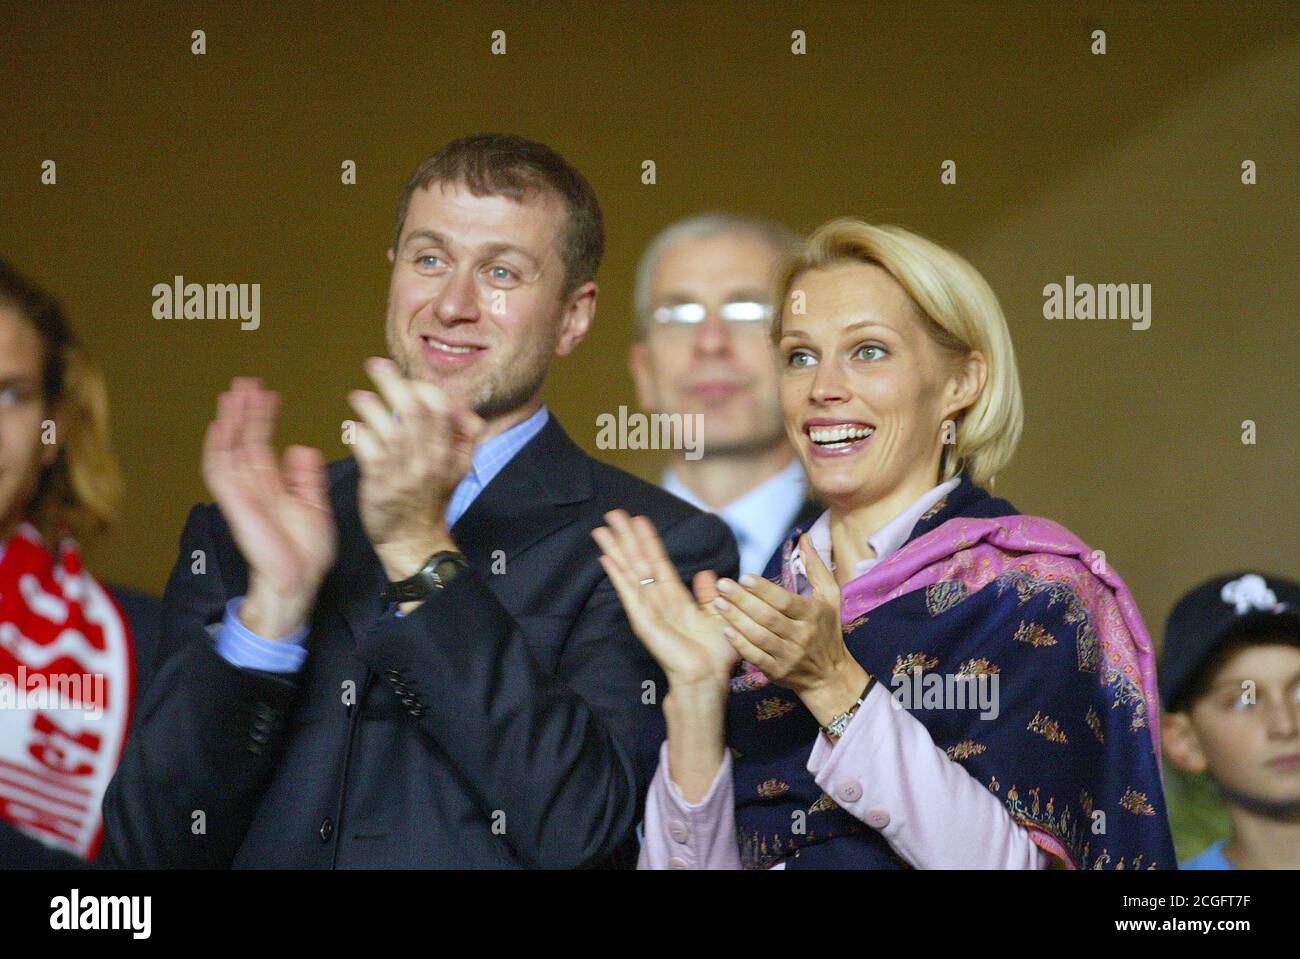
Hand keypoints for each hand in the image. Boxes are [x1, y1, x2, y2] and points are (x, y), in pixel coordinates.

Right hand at [202, 377, 336, 638]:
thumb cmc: (305, 551)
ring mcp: (241, 492)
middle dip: (244, 411)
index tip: (269, 395)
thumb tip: (300, 448)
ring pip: (229, 448)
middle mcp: (252, 485)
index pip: (262, 443)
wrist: (298, 578)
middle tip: (246, 383)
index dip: (264, 418)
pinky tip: (220, 425)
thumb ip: (305, 477)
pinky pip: (218, 471)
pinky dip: (217, 448)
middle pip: (243, 440)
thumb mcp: (313, 506)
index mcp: (271, 485)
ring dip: (230, 421)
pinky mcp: (234, 502)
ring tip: (234, 393)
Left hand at [347, 357, 483, 579]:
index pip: (441, 408)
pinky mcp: (381, 485)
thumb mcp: (458, 467)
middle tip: (375, 366)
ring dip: (370, 406)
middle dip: (393, 382)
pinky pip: (368, 451)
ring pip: (389, 427)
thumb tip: (459, 401)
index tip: (407, 378)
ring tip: (359, 397)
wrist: (415, 541)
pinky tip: (352, 428)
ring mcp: (405, 472)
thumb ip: (463, 433)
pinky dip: (358, 434)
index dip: (423, 387)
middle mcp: (429, 459)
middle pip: (414, 411)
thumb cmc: (432, 500)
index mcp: (449, 452)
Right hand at [591, 510, 736, 690]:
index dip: (649, 540)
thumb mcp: (718, 616)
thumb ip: (708, 595)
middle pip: (638, 561)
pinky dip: (617, 574)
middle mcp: (657, 599)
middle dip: (626, 537)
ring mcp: (647, 609)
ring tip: (602, 528)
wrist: (707, 677)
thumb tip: (706, 574)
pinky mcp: (642, 620)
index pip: (658, 562)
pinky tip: (606, 558)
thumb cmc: (714, 654)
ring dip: (616, 549)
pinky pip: (628, 592)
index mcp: (674, 598)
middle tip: (613, 513)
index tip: (639, 519)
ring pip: (629, 571)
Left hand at [711, 533, 869, 724]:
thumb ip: (816, 567)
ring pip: (759, 637)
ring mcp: (789, 656)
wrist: (830, 675)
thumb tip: (804, 537)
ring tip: (718, 603)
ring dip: (737, 620)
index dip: (764, 590)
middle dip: (743, 601)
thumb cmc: (827, 630)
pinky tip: (725, 631)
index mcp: (812, 615)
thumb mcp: (829, 597)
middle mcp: (801, 635)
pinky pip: (756, 657)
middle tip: (722, 585)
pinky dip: (740, 645)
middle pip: (768, 617)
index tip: (745, 577)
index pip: (785, 601)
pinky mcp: (777, 672)